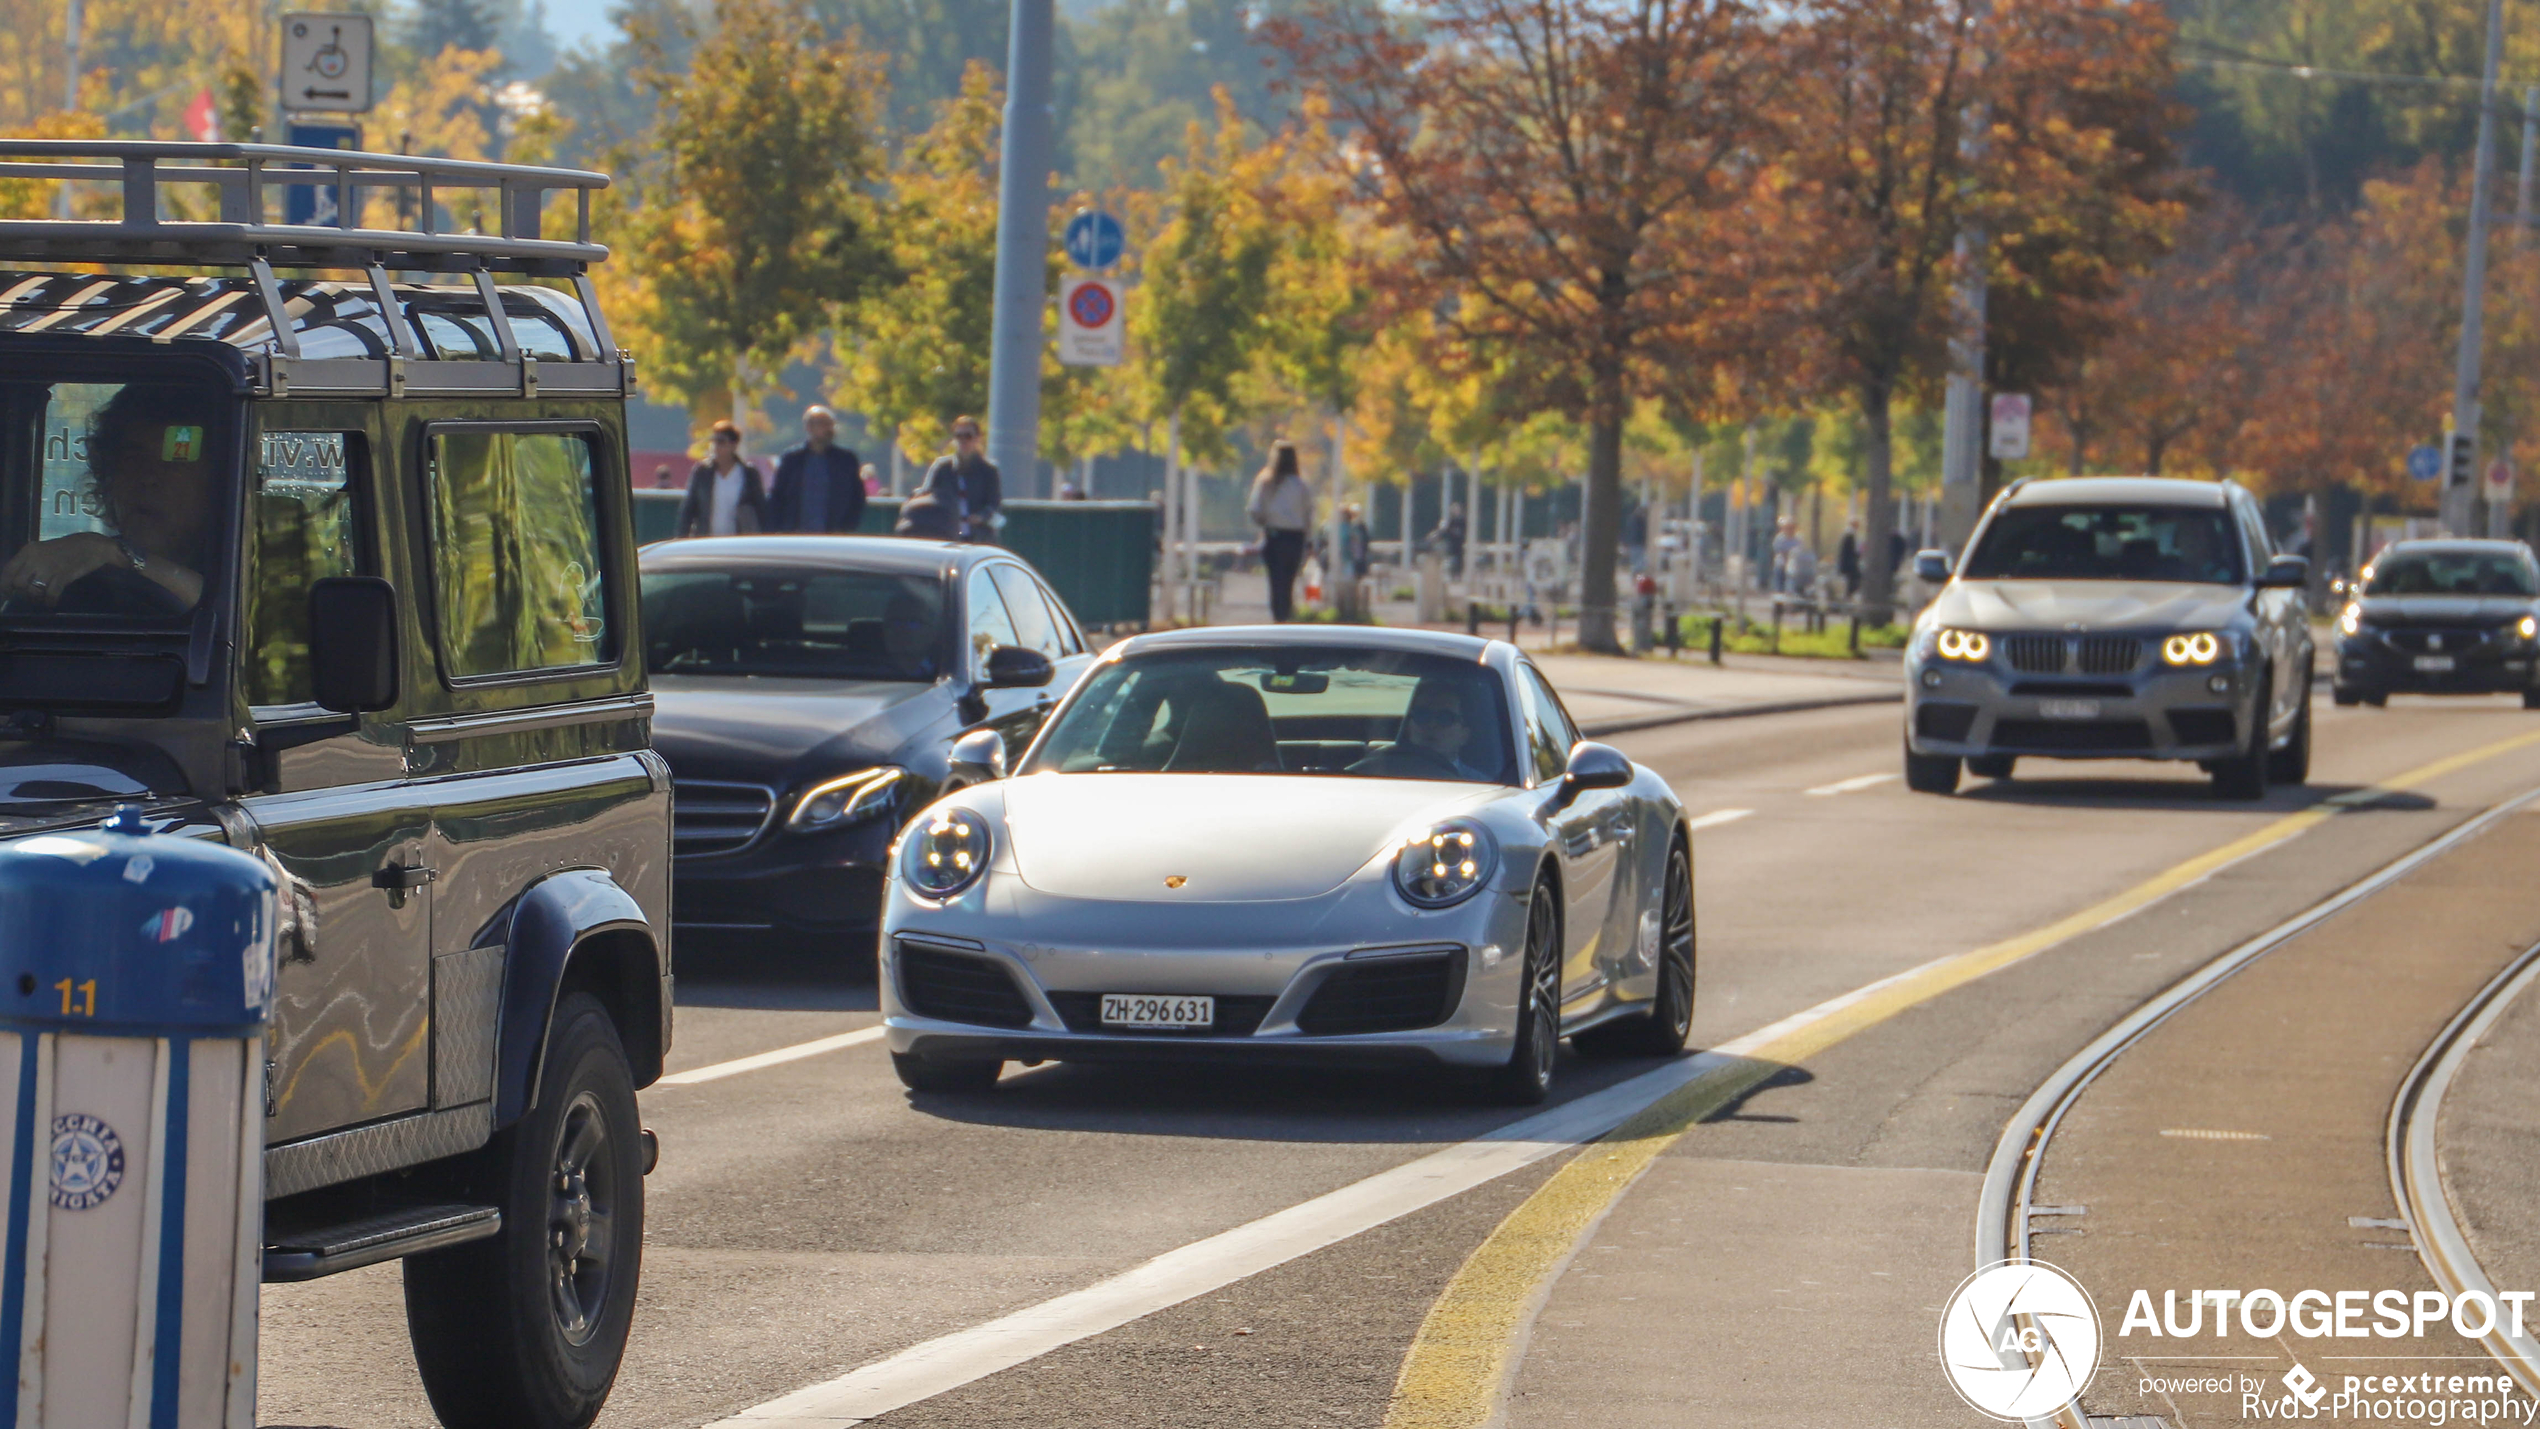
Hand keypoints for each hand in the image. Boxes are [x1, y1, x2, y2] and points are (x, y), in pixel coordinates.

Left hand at [0, 532, 121, 607]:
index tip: (7, 593)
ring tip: (42, 598)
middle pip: (19, 583)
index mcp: (28, 551)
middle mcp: (35, 558)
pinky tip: (51, 602)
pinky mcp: (63, 575)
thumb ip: (29, 563)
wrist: (90, 546)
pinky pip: (51, 594)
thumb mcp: (42, 552)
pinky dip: (50, 601)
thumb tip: (17, 582)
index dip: (5, 584)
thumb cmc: (65, 549)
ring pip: (33, 590)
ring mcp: (49, 567)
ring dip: (37, 597)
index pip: (9, 570)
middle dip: (24, 592)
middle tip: (31, 595)